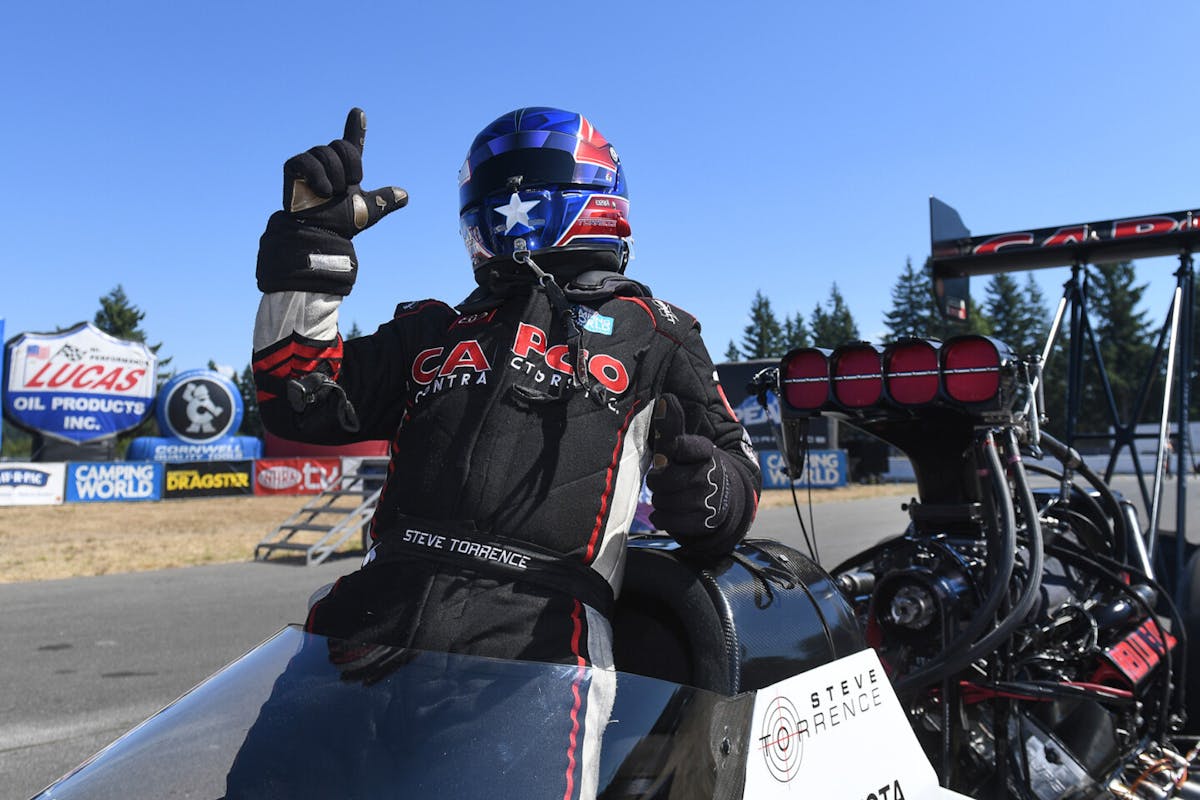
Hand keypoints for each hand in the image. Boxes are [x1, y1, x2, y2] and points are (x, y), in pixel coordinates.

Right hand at [257, 108, 408, 295]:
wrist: (320, 233)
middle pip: (342, 146)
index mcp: (345, 167)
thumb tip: (405, 196)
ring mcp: (310, 161)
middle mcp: (327, 160)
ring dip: (334, 178)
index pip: (351, 143)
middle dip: (349, 169)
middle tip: (343, 189)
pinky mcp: (293, 166)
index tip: (358, 112)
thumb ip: (384, 200)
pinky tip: (318, 192)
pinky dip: (318, 178)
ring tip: (328, 194)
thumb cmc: (339, 222)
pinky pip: (308, 161)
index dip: (356, 128)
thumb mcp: (367, 210)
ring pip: (326, 154)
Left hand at [646, 394, 751, 555]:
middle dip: (658, 481)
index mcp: (704, 450)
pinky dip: (662, 517)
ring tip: (672, 495)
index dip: (671, 449)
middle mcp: (708, 473)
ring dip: (661, 500)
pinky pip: (665, 519)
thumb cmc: (697, 468)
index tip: (668, 453)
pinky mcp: (702, 521)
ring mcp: (707, 499)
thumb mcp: (687, 445)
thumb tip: (665, 398)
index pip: (678, 445)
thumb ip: (672, 425)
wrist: (725, 499)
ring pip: (661, 500)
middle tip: (666, 479)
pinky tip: (671, 510)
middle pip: (661, 479)